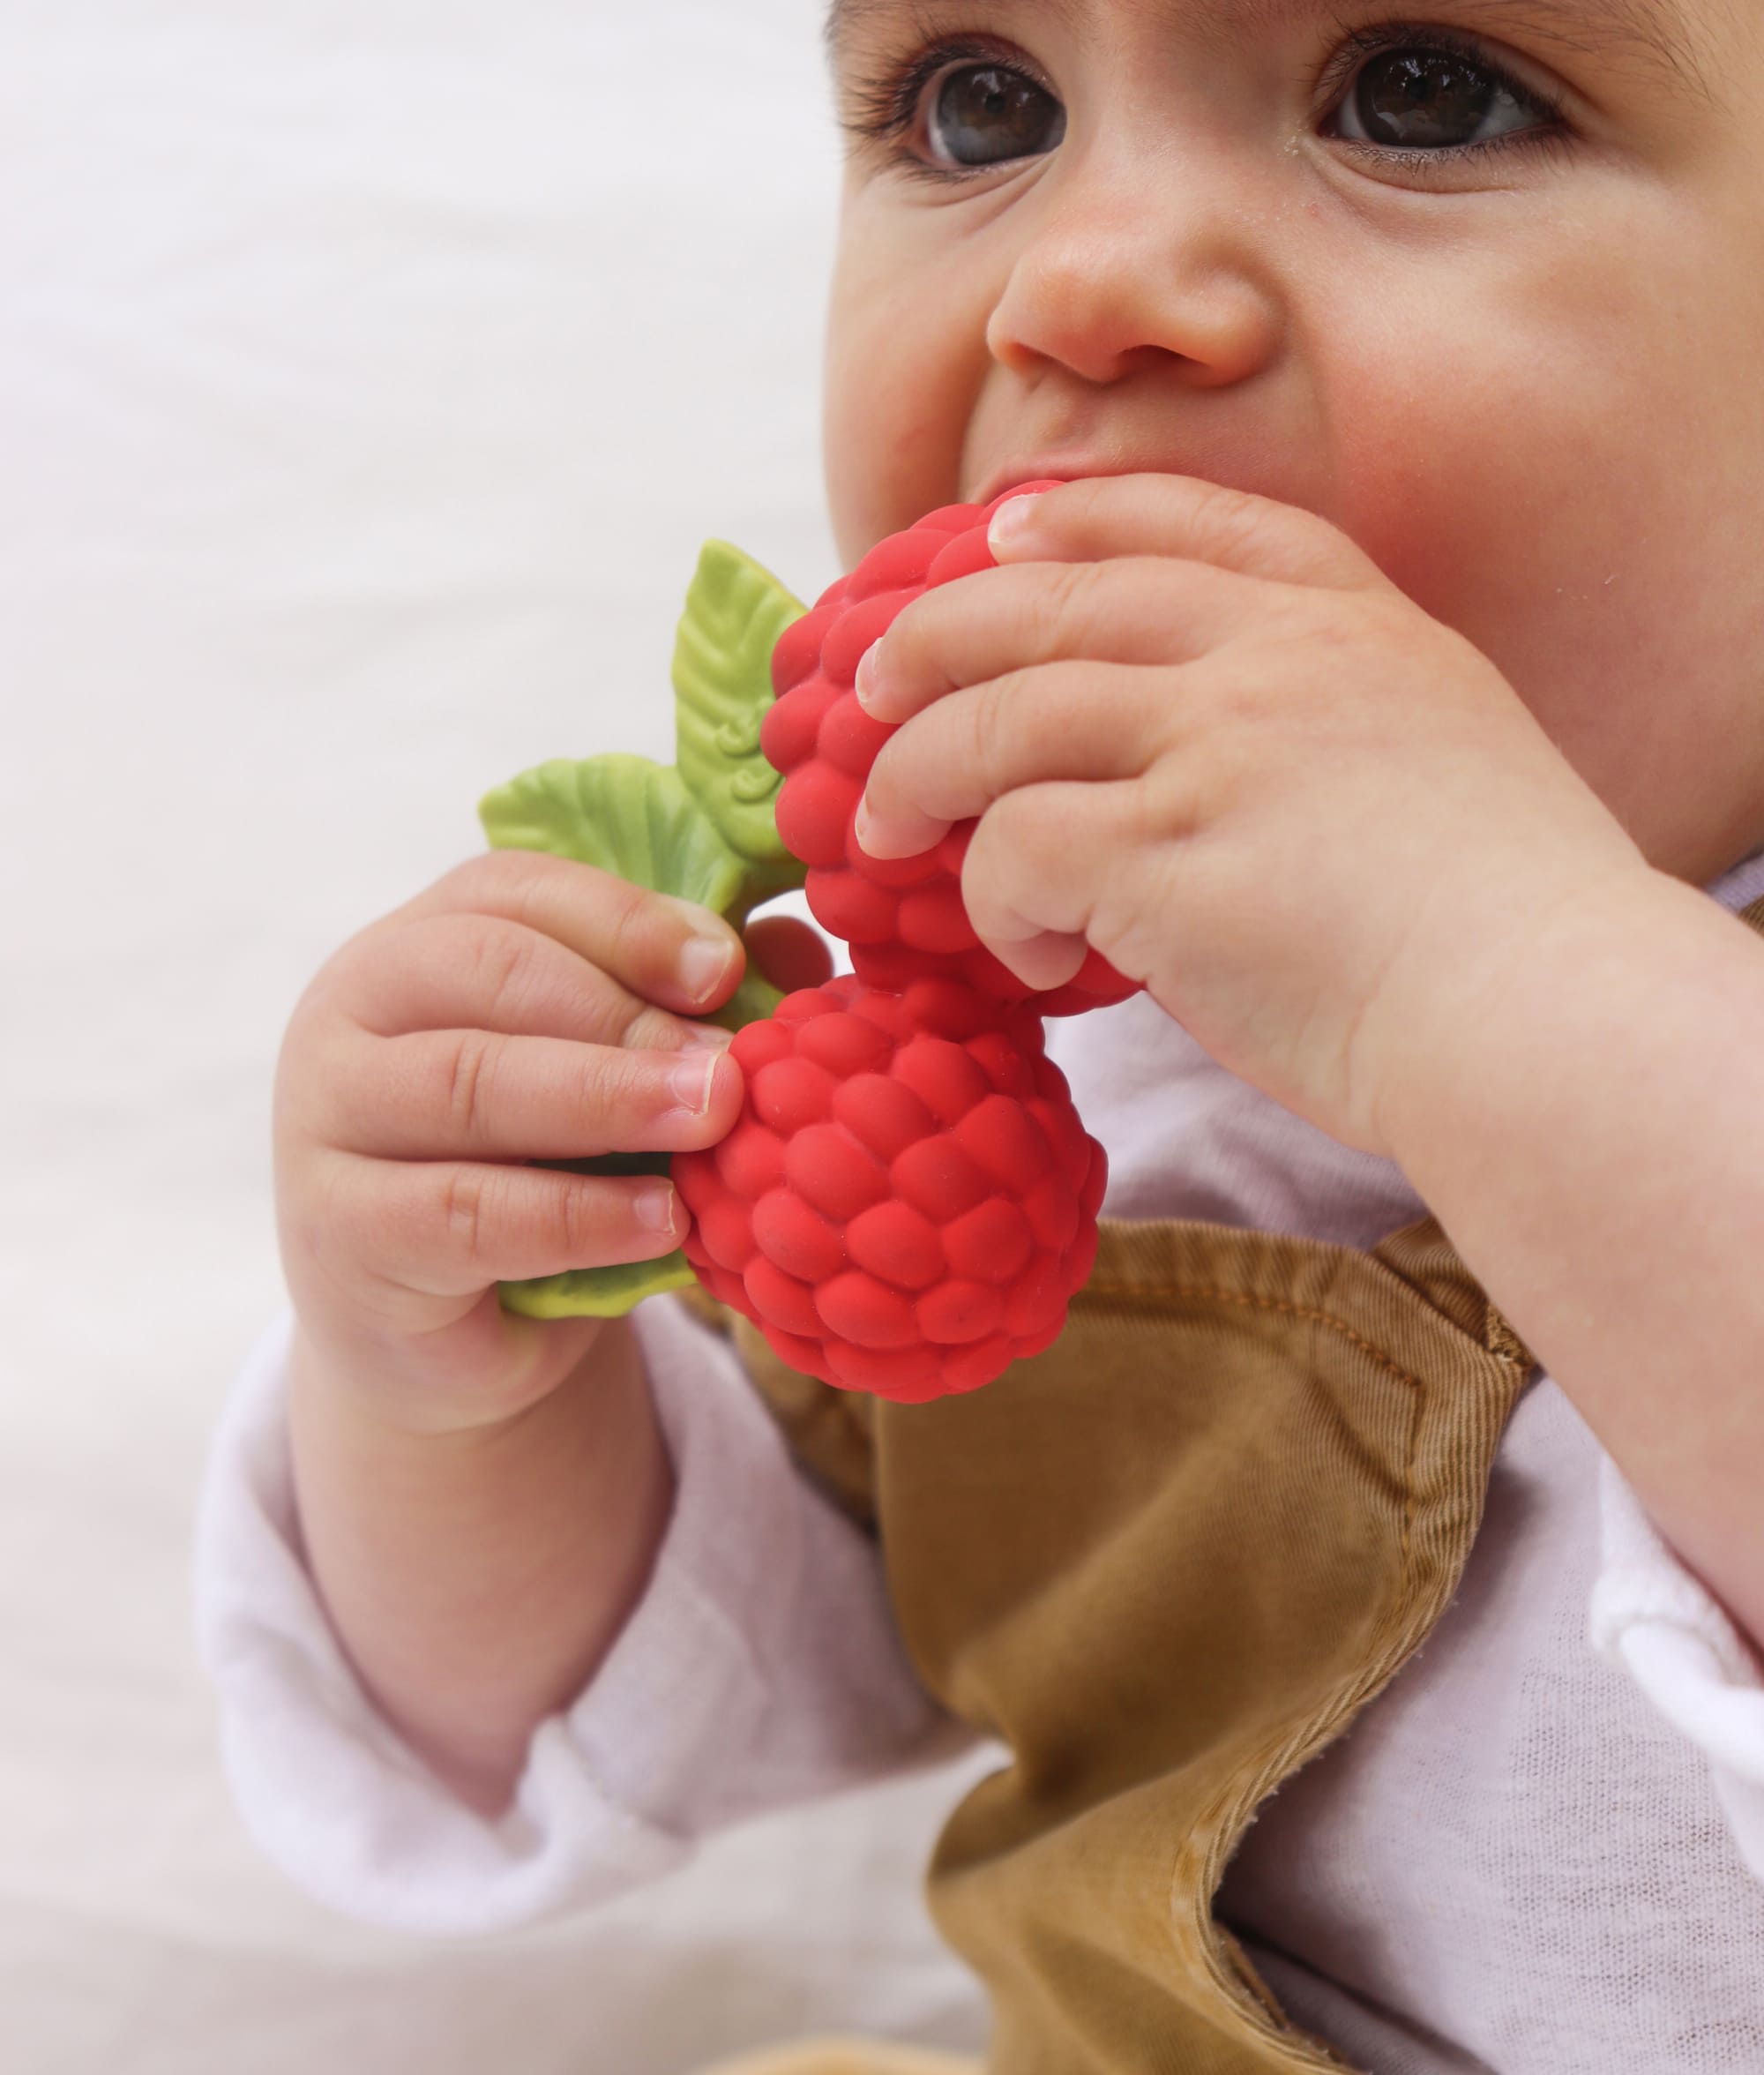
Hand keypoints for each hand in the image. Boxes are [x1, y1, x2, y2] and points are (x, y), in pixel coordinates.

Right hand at [273, 852, 824, 1434]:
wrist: (451, 1336)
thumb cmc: (544, 1172)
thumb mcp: (613, 1077)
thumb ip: (684, 1003)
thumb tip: (793, 951)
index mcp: (421, 939)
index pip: (514, 891)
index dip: (626, 919)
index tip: (725, 968)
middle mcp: (354, 1007)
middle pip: (486, 970)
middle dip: (624, 1012)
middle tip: (730, 1064)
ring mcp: (329, 1117)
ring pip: (465, 1082)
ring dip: (605, 1099)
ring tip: (710, 1123)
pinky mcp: (343, 1230)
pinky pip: (462, 1211)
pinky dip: (573, 1214)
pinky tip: (661, 1221)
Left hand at [853, 473, 1649, 1157]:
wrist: (1547, 1016)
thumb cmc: (1501, 926)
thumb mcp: (1433, 756)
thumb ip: (1316, 721)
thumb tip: (1187, 766)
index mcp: (1349, 622)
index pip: (1187, 522)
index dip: (1074, 518)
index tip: (997, 530)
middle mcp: (1273, 657)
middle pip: (1055, 600)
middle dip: (938, 632)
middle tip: (869, 685)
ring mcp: (1217, 744)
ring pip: (1004, 715)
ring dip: (918, 769)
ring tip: (882, 826)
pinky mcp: (1164, 852)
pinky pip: (1017, 848)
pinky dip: (992, 901)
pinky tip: (1029, 956)